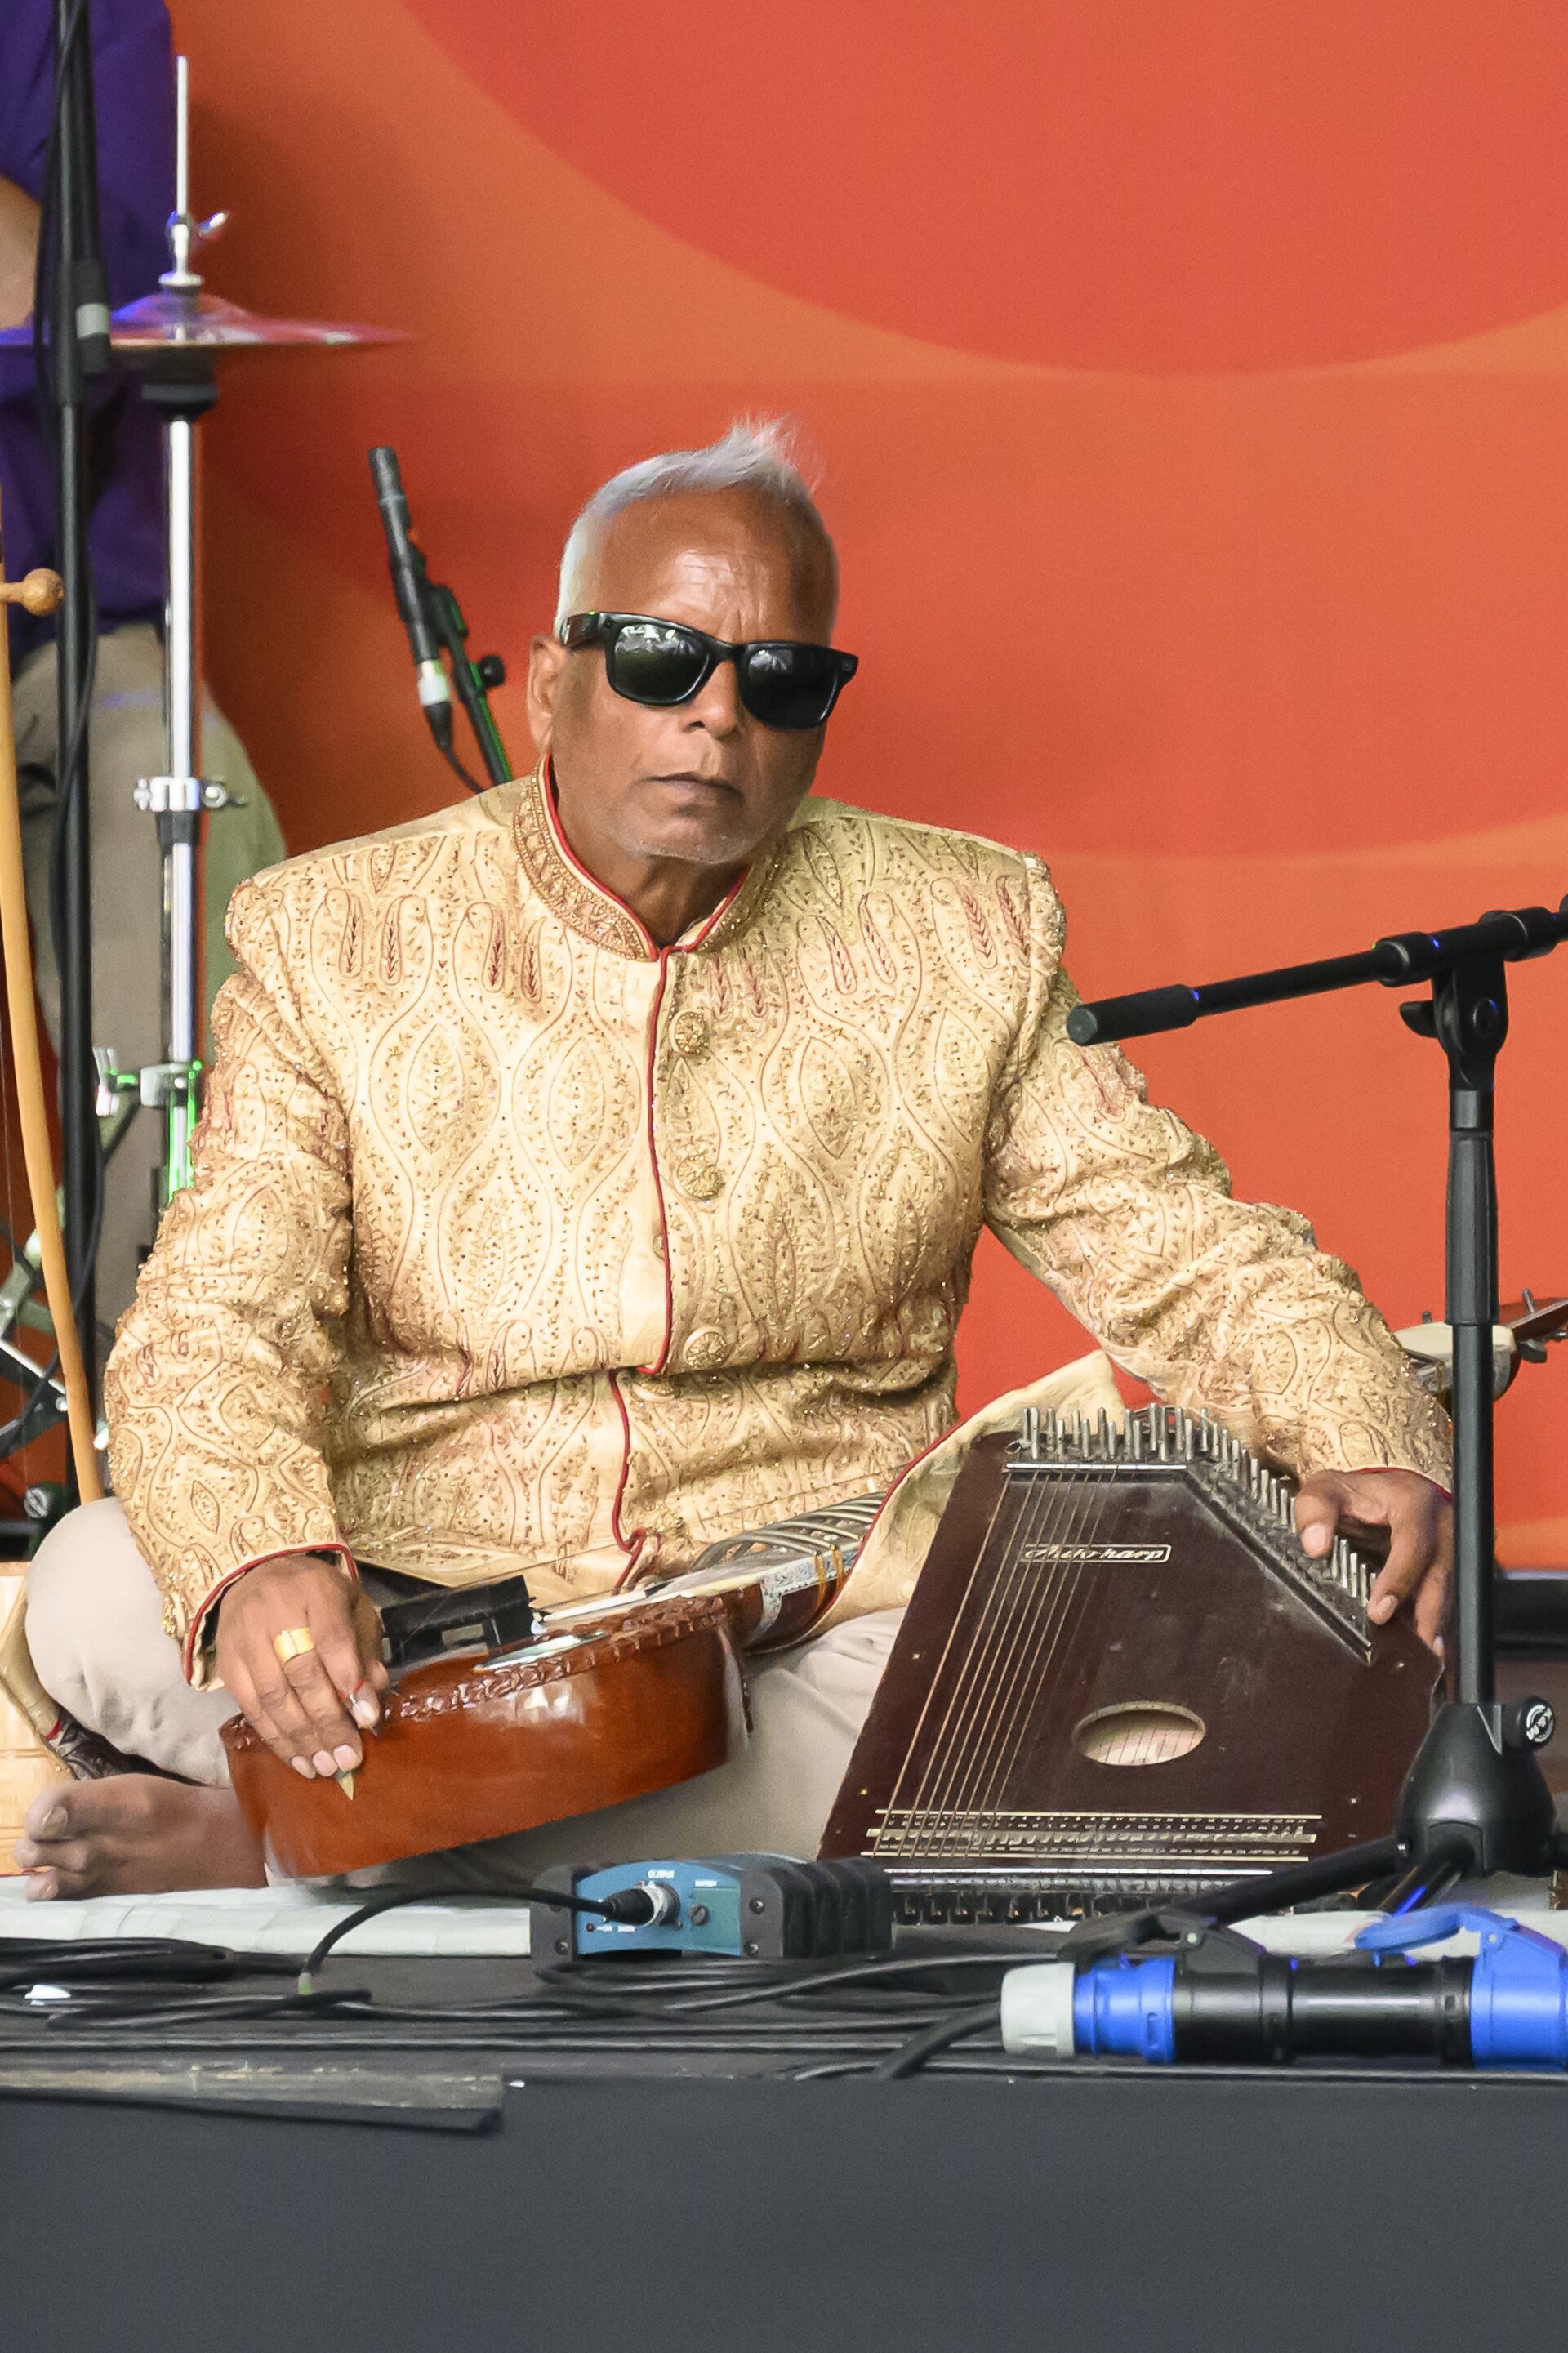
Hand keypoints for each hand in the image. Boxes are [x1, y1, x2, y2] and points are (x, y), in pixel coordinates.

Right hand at [214, 1552, 388, 1778]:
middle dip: (328, 1721)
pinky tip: (297, 1759)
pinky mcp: (226, 1663)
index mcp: (315, 1590)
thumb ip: (365, 1645)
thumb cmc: (314, 1595)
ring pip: (272, 1696)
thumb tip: (375, 1691)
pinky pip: (250, 1708)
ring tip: (325, 1768)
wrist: (254, 1574)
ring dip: (301, 1739)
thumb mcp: (350, 1605)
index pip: (332, 1639)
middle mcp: (275, 1612)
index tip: (367, 1718)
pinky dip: (275, 1739)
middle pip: (301, 1673)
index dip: (349, 1681)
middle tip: (349, 1757)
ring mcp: (244, 1638)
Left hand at [1294, 1470, 1453, 1653]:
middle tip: (1416, 1647)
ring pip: (1451, 1590)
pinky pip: (1448, 1598)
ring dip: (1438, 1624)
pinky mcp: (1449, 1568)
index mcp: (1414, 1502)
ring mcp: (1451, 1548)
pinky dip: (1437, 1623)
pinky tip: (1427, 1648)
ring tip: (1426, 1656)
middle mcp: (1442, 1525)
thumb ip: (1315, 1510)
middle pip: (1442, 1574)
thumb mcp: (1328, 1489)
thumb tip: (1315, 1545)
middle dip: (1430, 1613)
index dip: (1399, 1578)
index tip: (1379, 1611)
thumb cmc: (1354, 1493)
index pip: (1414, 1543)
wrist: (1382, 1492)